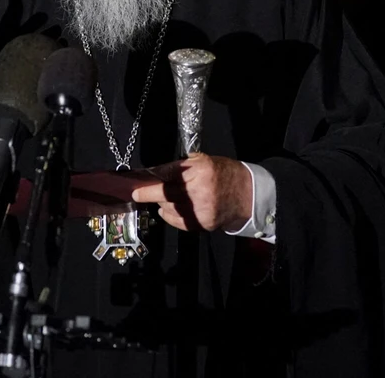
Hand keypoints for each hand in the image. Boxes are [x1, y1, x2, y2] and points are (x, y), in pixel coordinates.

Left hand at [131, 153, 252, 231]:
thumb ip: (183, 166)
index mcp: (200, 170)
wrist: (248, 195)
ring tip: (159, 199)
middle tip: (136, 194)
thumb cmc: (225, 174)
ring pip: (169, 208)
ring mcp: (201, 209)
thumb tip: (157, 172)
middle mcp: (199, 190)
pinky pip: (178, 221)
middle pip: (165, 192)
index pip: (169, 173)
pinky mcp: (202, 223)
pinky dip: (169, 216)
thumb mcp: (205, 161)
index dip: (152, 177)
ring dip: (160, 204)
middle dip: (147, 193)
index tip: (139, 179)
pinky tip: (166, 210)